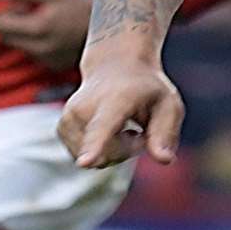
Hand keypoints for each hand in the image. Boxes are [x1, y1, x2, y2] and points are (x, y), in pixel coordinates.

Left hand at [0, 0, 91, 69]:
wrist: (111, 29)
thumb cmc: (79, 6)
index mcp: (37, 28)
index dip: (5, 11)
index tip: (21, 4)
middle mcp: (39, 48)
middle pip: (5, 37)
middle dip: (12, 23)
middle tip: (32, 11)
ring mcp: (46, 60)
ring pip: (19, 46)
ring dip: (24, 33)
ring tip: (47, 21)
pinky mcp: (52, 66)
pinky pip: (34, 53)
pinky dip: (38, 43)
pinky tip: (57, 34)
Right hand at [56, 56, 184, 168]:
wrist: (115, 66)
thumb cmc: (146, 89)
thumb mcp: (169, 104)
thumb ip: (166, 132)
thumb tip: (165, 159)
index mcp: (115, 101)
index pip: (103, 126)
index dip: (95, 146)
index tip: (84, 162)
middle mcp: (84, 107)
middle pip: (108, 154)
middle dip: (129, 149)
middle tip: (140, 128)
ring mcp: (68, 118)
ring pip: (97, 160)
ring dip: (116, 151)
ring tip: (124, 126)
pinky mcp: (62, 129)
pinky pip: (88, 158)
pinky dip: (102, 151)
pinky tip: (109, 131)